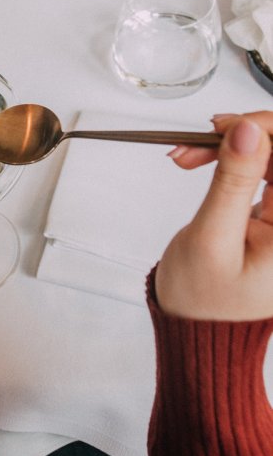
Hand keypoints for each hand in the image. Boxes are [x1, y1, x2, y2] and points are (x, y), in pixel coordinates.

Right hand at [156, 114, 272, 320]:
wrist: (195, 328)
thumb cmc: (202, 300)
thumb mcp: (212, 238)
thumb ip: (233, 181)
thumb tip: (249, 130)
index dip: (268, 131)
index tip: (229, 127)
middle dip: (247, 134)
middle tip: (206, 135)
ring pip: (271, 154)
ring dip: (233, 144)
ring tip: (190, 152)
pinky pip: (261, 167)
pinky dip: (230, 157)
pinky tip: (202, 159)